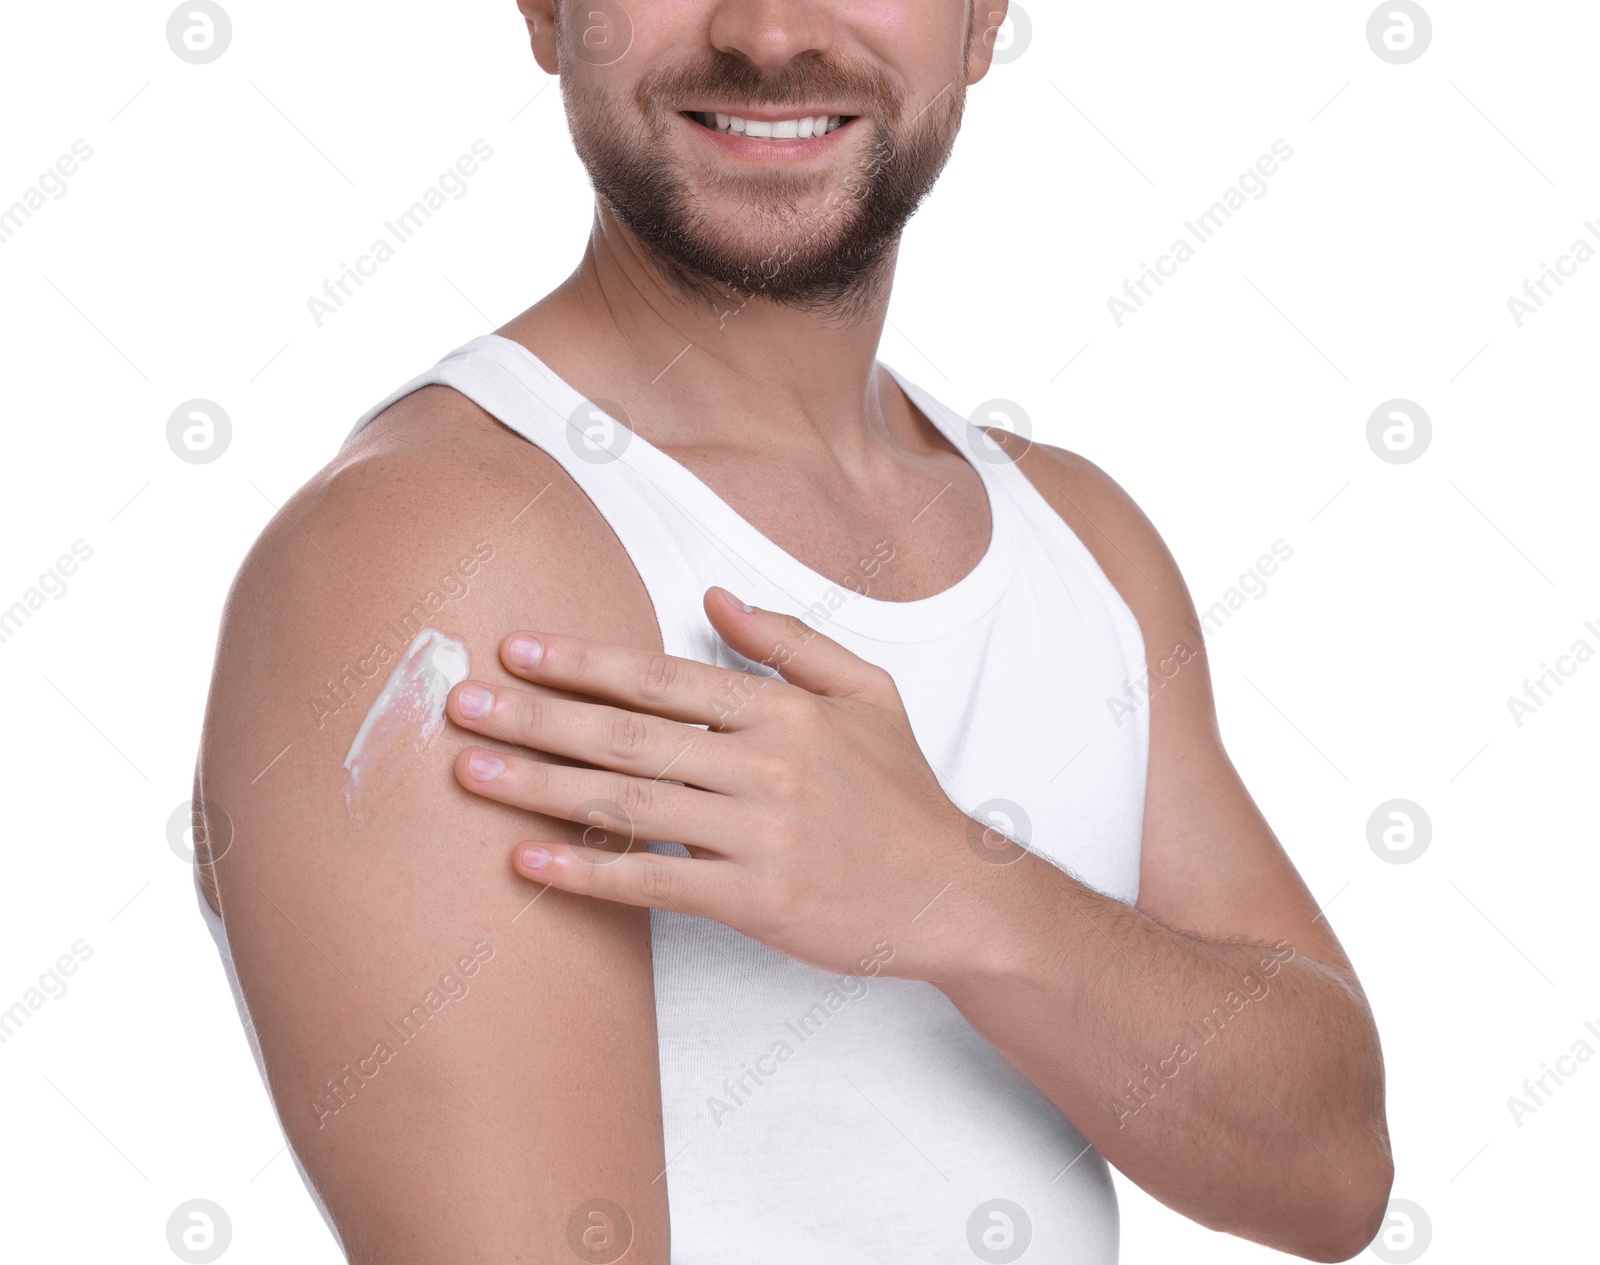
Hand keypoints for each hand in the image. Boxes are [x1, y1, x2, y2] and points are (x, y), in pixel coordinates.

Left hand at [445, 586, 984, 980]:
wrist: (953, 894)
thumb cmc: (902, 794)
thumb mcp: (868, 693)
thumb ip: (789, 641)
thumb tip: (713, 595)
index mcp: (786, 711)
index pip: (665, 678)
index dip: (584, 660)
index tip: (515, 648)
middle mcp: (769, 767)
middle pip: (631, 735)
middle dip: (538, 716)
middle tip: (459, 704)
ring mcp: (762, 836)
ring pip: (631, 805)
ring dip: (542, 788)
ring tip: (470, 772)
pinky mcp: (758, 902)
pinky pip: (656, 884)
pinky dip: (589, 873)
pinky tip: (529, 863)